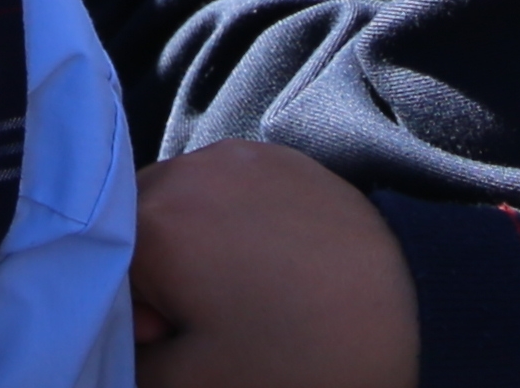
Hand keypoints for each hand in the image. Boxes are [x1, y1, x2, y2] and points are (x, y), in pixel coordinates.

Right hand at [130, 144, 419, 387]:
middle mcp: (196, 166)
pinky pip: (232, 185)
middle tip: (209, 321)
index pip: (96, 258)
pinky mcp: (290, 158)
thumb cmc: (299, 365)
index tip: (168, 341)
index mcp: (159, 219)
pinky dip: (236, 221)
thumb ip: (125, 351)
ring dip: (194, 241)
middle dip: (155, 267)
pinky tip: (275, 267)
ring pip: (183, 198)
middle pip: (136, 219)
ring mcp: (248, 154)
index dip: (126, 306)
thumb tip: (126, 325)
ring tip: (248, 293)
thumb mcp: (187, 384)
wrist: (422, 328)